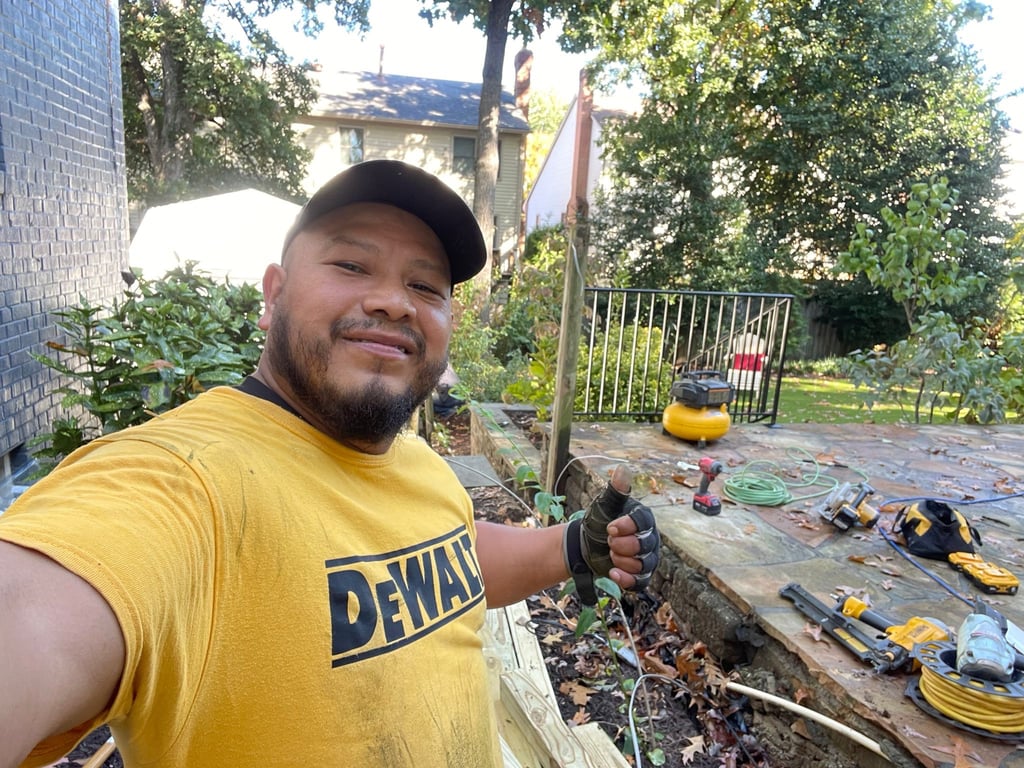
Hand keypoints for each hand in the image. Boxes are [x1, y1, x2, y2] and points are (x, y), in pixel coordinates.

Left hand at [564, 465, 660, 604]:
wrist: (587, 542)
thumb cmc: (600, 519)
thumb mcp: (605, 503)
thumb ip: (615, 489)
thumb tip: (622, 470)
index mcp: (643, 519)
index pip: (643, 522)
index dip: (627, 526)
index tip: (610, 527)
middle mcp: (649, 538)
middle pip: (644, 545)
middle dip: (623, 545)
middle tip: (608, 541)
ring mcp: (646, 557)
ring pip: (643, 564)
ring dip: (622, 561)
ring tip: (609, 555)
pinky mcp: (639, 574)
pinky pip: (640, 581)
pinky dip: (626, 579)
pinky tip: (612, 573)